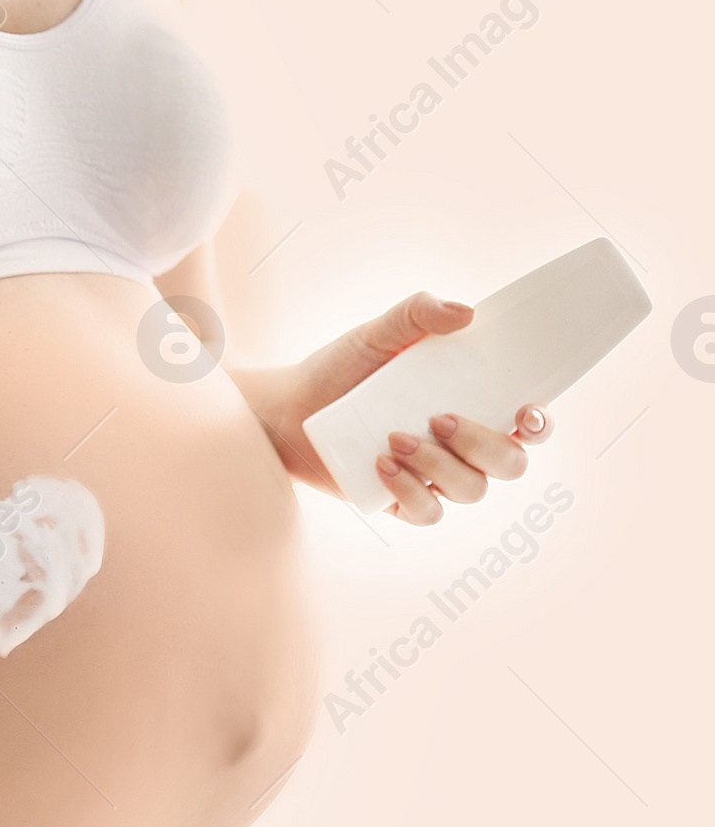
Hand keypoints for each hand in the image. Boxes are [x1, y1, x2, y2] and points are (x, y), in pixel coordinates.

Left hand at [231, 291, 552, 524]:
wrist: (287, 407)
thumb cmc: (341, 368)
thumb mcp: (378, 333)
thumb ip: (418, 314)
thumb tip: (466, 313)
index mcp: (471, 402)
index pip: (527, 423)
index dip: (540, 424)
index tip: (525, 411)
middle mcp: (461, 445)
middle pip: (511, 464)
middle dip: (484, 444)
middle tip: (439, 417)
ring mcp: (435, 478)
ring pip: (472, 491)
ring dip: (439, 466)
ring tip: (394, 437)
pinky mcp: (402, 502)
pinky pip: (428, 514)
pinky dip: (409, 491)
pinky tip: (381, 464)